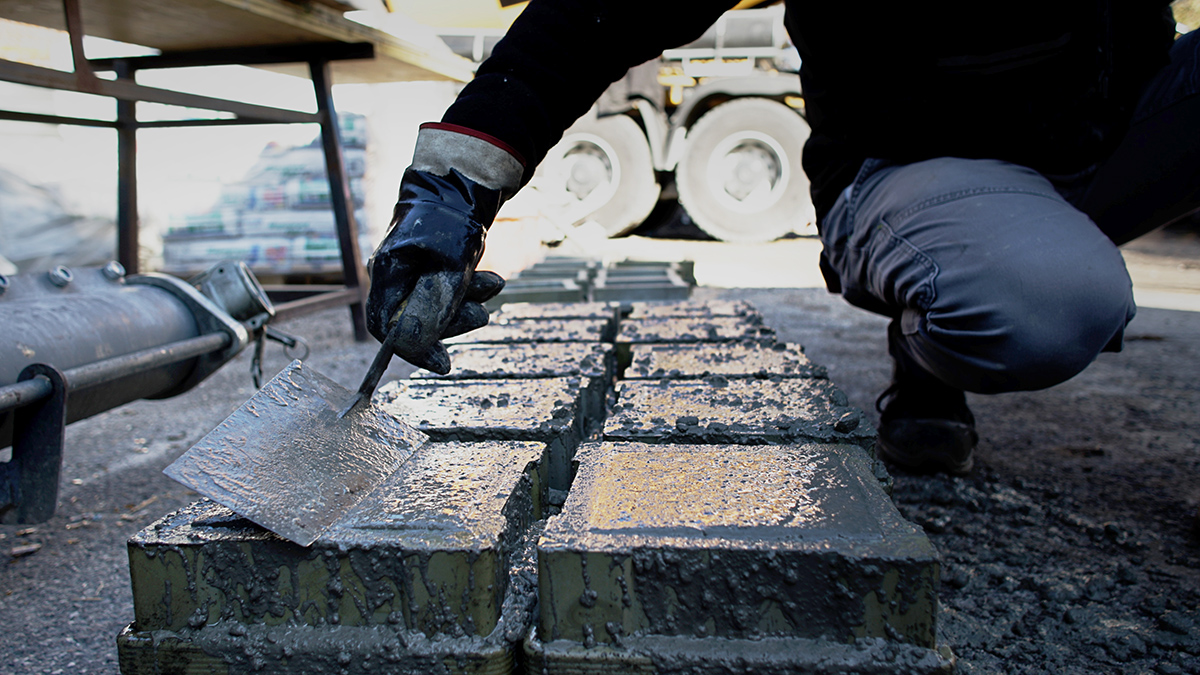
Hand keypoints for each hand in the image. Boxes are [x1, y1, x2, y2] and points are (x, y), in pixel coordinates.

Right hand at [366, 167, 505, 373]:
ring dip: (467, 305)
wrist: (464, 184)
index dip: (413, 350)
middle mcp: (394, 275)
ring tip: (493, 285)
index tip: (443, 363)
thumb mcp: (448, 268)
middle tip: (480, 316)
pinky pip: (447, 293)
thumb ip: (431, 308)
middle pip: (414, 321)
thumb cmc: (452, 221)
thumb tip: (411, 346)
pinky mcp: (430, 268)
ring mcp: (411, 272)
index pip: (386, 328)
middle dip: (452, 322)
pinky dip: (469, 292)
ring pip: (436, 308)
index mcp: (386, 274)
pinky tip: (491, 282)